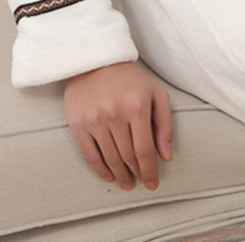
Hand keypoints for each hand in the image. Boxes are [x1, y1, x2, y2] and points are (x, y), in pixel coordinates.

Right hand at [64, 61, 173, 190]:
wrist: (96, 60)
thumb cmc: (131, 78)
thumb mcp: (156, 93)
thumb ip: (164, 124)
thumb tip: (166, 155)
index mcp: (137, 107)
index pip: (144, 150)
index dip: (150, 170)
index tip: (153, 183)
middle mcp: (115, 115)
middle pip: (127, 156)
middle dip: (136, 173)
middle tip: (141, 182)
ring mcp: (95, 120)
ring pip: (110, 158)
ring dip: (120, 175)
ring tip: (127, 183)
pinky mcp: (78, 124)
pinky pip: (90, 155)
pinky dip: (100, 170)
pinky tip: (109, 177)